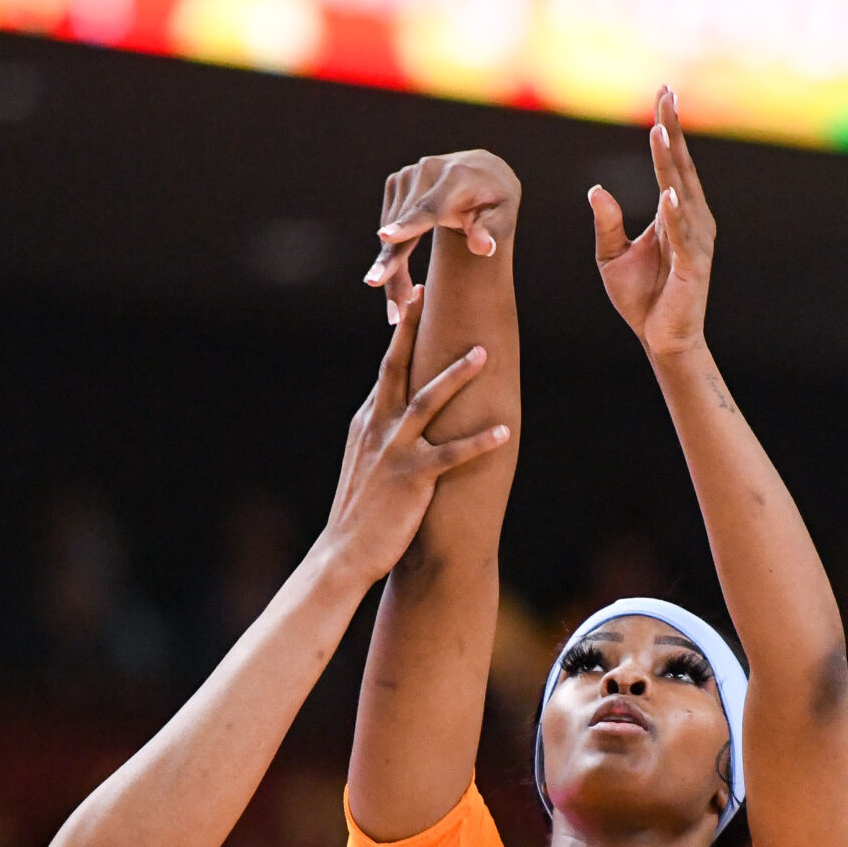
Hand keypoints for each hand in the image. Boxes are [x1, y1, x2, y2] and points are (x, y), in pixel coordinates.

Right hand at [320, 284, 511, 586]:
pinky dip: (478, 443)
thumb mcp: (364, 463)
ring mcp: (393, 451)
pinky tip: (504, 432)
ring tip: (484, 352)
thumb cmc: (360, 512)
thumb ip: (380, 434)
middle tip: (432, 293)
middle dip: (416, 329)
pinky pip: (450, 455)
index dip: (402, 333)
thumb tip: (396, 413)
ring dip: (457, 375)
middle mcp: (377, 427)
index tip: (414, 300)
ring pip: (428, 402)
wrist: (344, 553)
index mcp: (367, 421)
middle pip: (398, 367)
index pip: (388, 369)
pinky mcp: (411, 479)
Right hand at [364, 149, 519, 319]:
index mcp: (456, 178)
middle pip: (403, 228)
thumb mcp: (503, 216)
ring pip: (390, 231)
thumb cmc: (495, 201)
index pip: (430, 208)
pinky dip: (389, 254)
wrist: (481, 172)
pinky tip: (396, 278)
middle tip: (393, 311)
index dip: (408, 225)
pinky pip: (387, 226)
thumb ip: (492, 232)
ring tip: (397, 308)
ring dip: (391, 269)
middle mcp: (428, 170)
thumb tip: (484, 249)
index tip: (386, 238)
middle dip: (394, 269)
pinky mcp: (396, 182)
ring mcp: (409, 174)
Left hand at [589, 87, 715, 358]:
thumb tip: (596, 190)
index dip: (666, 129)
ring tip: (660, 131)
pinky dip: (674, 215)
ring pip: (680, 193)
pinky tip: (669, 193)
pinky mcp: (692, 266)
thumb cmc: (641, 298)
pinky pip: (681, 236)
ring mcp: (694, 241)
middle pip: (679, 166)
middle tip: (665, 94)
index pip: (670, 164)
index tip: (662, 95)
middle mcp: (691, 219)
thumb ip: (607, 223)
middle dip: (672, 130)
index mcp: (674, 213)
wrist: (660, 339)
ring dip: (670, 163)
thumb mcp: (612, 256)